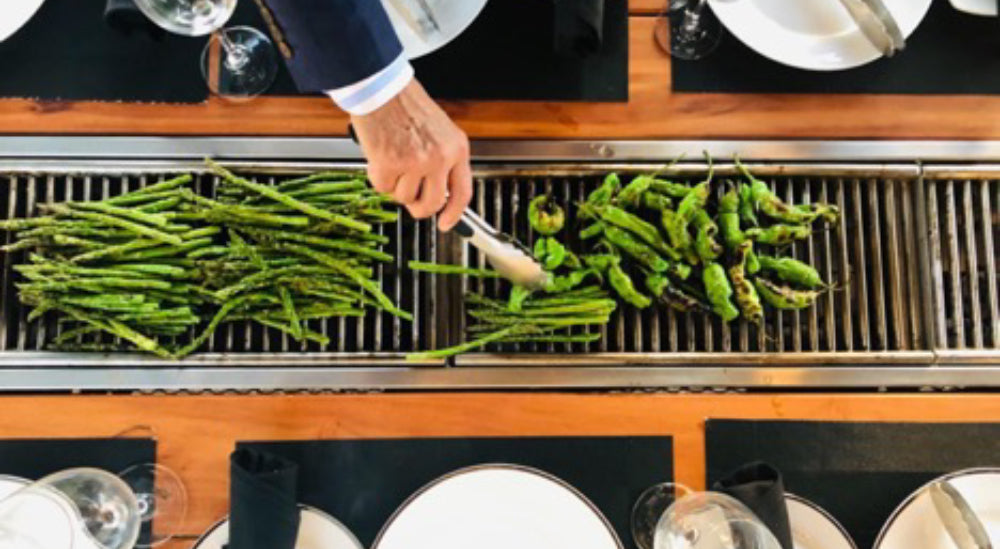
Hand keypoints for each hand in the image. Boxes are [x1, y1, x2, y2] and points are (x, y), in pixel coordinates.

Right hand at [351, 79, 471, 230]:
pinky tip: (380, 156)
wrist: (382, 88)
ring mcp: (416, 162)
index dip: (455, 214)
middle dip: (418, 207)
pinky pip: (383, 188)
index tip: (446, 223)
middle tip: (409, 198)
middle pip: (431, 203)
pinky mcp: (391, 163)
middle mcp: (440, 157)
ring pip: (404, 197)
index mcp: (456, 148)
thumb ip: (442, 160)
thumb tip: (435, 193)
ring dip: (395, 185)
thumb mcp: (439, 130)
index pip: (462, 192)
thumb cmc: (405, 105)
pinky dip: (378, 176)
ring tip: (392, 159)